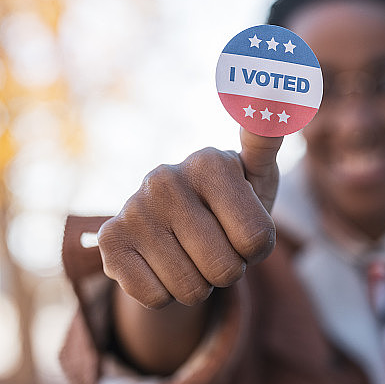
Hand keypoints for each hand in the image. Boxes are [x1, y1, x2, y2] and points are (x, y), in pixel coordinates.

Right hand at [97, 129, 282, 308]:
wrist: (174, 230)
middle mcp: (166, 178)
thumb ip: (269, 141)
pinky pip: (157, 298)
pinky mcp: (110, 241)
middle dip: (229, 271)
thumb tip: (274, 85)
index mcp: (211, 162)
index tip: (246, 228)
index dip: (257, 249)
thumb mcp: (258, 177)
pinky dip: (166, 295)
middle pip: (226, 269)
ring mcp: (133, 208)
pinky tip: (160, 265)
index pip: (257, 240)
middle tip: (216, 246)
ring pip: (191, 289)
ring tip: (190, 255)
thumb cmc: (230, 205)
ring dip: (198, 285)